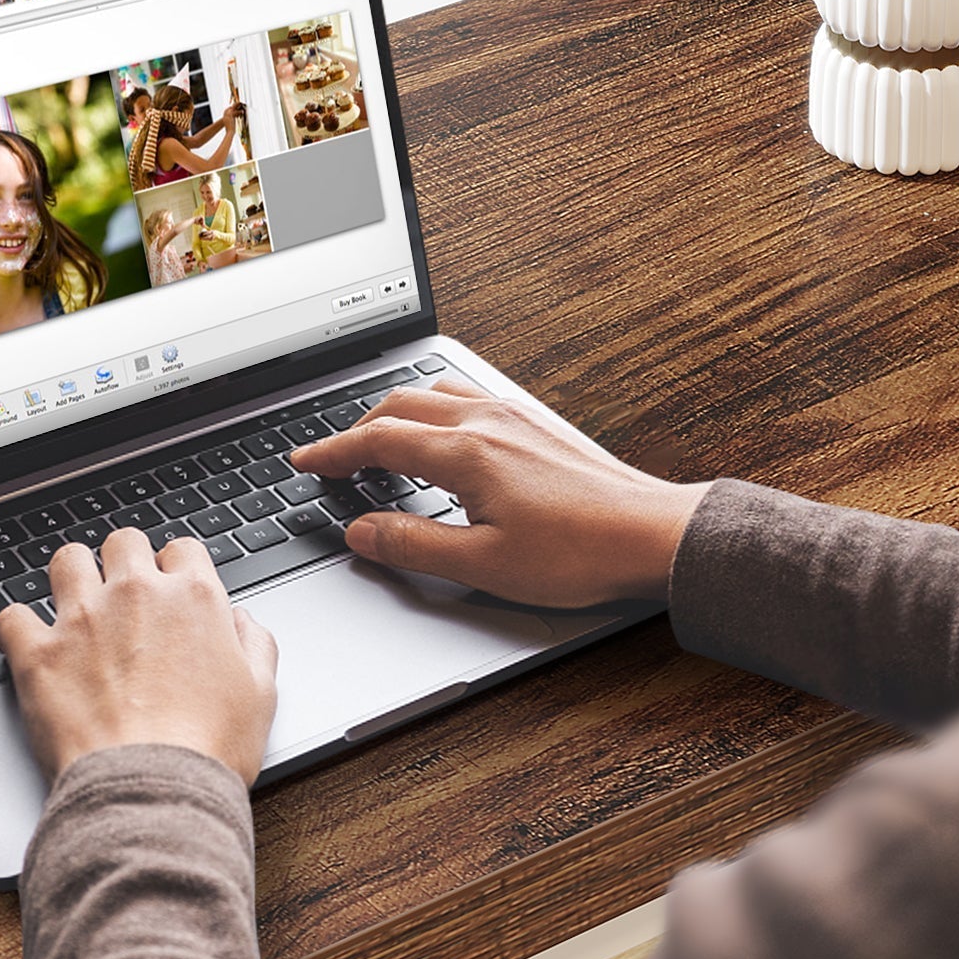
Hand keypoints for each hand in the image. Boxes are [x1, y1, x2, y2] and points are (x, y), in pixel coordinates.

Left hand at [0, 530, 278, 785]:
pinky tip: (28, 642)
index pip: (182, 549)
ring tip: (74, 605)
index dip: (175, 568)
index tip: (170, 589)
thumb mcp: (260, 694)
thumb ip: (255, 645)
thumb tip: (242, 622)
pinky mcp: (39, 653)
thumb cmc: (208, 749)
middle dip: (123, 561)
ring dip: (70, 577)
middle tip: (123, 594)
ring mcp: (82, 620)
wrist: (154, 790)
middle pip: (123, 542)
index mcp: (193, 598)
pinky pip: (12, 617)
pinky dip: (17, 629)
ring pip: (66, 560)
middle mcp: (136, 596)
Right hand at [289, 379, 708, 608]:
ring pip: (435, 394)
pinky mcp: (538, 424)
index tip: (306, 462)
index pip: (378, 442)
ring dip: (395, 412)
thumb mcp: (483, 565)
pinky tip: (442, 430)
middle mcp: (488, 423)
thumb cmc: (579, 553)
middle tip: (331, 456)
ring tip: (377, 439)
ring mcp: (515, 416)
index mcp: (466, 453)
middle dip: (355, 429)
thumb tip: (362, 531)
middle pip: (399, 407)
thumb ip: (413, 545)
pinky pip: (469, 397)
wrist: (652, 535)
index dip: (333, 452)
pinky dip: (434, 408)